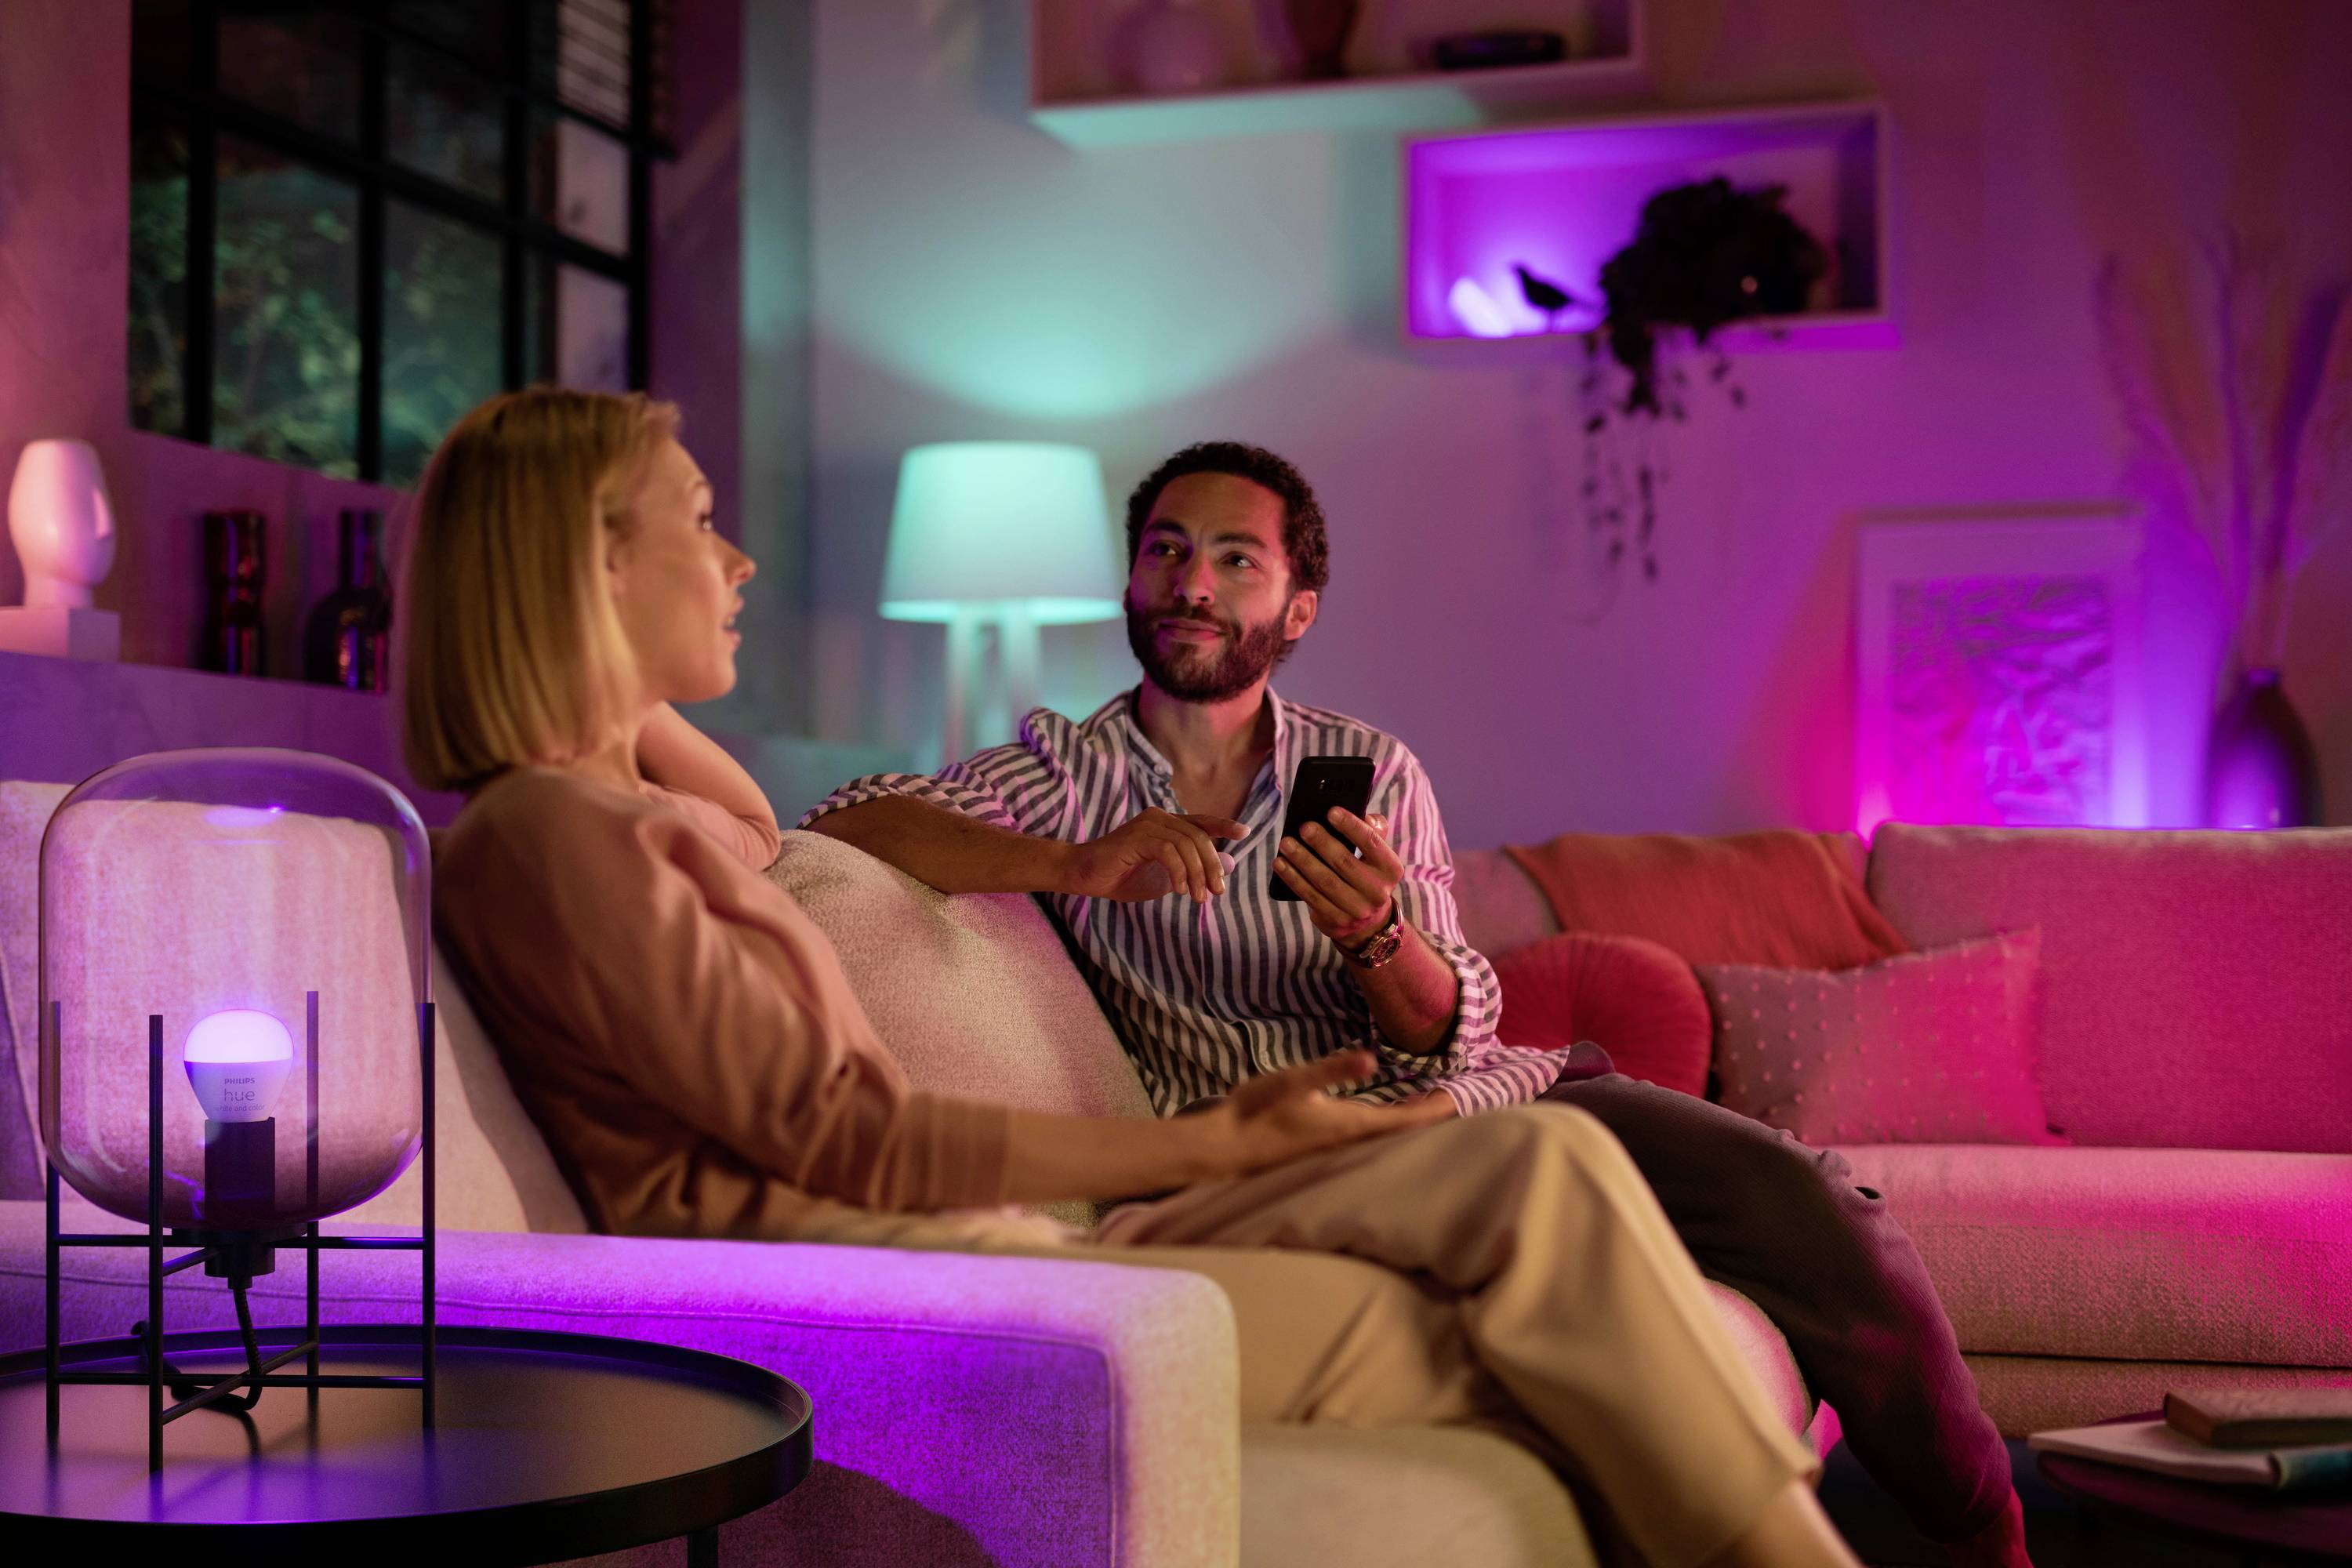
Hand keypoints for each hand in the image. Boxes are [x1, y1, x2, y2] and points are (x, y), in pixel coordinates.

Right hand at [1064, 808, 1246, 903]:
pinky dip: (1178, 871)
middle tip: (1215, 893)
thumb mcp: (1166, 878)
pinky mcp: (1136, 837)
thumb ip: (1194, 869)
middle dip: (1212, 866)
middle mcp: (1159, 819)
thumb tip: (1229, 864)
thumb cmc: (1122, 877)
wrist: (1085, 877)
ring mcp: (1147, 825)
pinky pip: (1168, 850)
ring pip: (1187, 844)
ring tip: (1198, 898)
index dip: (1223, 826)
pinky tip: (1179, 889)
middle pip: (1199, 836)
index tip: (1244, 833)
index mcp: (1166, 825)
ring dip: (1197, 873)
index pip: (1201, 822)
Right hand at [1209, 1050, 1453, 1174]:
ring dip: (1410, 1121)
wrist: (1224, 1147)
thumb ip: (1333, 1069)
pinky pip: (1370, 1137)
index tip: (1464, 1097)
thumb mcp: (1295, 1080)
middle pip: (1403, 1131)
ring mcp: (1337, 1148)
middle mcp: (1351, 1142)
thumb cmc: (1257, 1111)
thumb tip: (1370, 1057)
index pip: (1407, 1119)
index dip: (1437, 1108)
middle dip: (1431, 1115)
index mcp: (1351, 1125)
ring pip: (1387, 1136)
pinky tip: (1386, 1115)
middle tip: (1459, 1097)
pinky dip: (1388, 1124)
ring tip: (1432, 1104)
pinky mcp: (1324, 1147)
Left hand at [1274, 808, 1400, 947]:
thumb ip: (1372, 831)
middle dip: (1321, 842)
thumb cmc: (1366, 873)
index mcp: (1390, 869)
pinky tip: (1280, 864)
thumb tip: (1361, 815)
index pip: (1371, 843)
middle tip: (1303, 827)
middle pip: (1344, 862)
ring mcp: (1357, 910)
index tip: (1331, 811)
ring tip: (1286, 843)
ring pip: (1324, 881)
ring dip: (1302, 860)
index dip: (1351, 826)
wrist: (1368, 921)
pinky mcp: (1336, 921)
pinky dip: (1293, 878)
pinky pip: (1311, 896)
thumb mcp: (1376, 855)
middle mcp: (1378, 892)